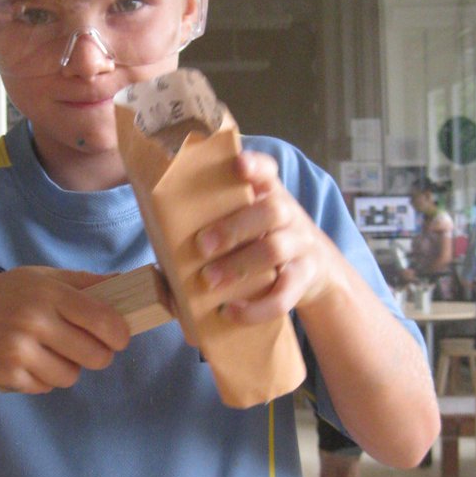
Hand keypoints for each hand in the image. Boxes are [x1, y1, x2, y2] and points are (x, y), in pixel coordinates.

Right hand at [0, 267, 131, 393]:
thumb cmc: (0, 297)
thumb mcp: (38, 278)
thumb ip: (82, 282)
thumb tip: (125, 280)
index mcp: (48, 292)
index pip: (104, 320)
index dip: (120, 335)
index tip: (119, 338)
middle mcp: (35, 319)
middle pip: (96, 355)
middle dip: (96, 356)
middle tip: (82, 349)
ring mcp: (20, 349)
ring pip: (71, 376)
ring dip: (64, 369)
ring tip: (42, 352)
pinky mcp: (8, 374)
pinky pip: (46, 387)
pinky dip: (40, 380)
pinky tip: (21, 362)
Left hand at [193, 149, 342, 324]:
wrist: (315, 272)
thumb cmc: (260, 244)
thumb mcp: (245, 229)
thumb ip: (209, 238)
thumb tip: (160, 275)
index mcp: (266, 194)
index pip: (266, 170)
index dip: (255, 165)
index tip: (238, 165)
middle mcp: (287, 215)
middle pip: (271, 210)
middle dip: (234, 227)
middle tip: (202, 245)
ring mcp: (299, 245)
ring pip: (276, 248)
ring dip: (239, 265)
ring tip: (209, 280)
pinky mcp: (303, 278)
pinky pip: (285, 294)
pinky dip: (257, 307)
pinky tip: (230, 311)